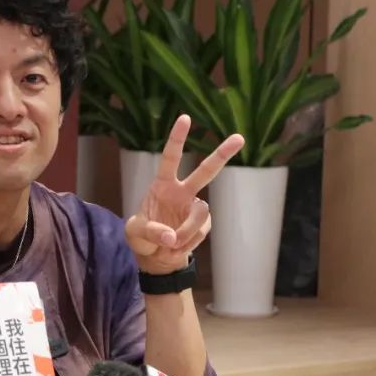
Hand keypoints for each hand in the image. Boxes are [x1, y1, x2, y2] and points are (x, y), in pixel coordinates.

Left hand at [125, 115, 244, 274]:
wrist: (155, 257)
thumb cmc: (141, 237)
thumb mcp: (135, 233)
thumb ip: (151, 232)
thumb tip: (171, 236)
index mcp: (162, 185)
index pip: (170, 158)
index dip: (177, 139)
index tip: (185, 118)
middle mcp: (182, 191)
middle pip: (206, 171)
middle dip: (222, 154)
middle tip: (240, 137)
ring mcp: (194, 208)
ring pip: (201, 213)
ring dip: (186, 231)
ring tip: (169, 244)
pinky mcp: (203, 225)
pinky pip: (201, 232)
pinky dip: (188, 243)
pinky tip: (176, 248)